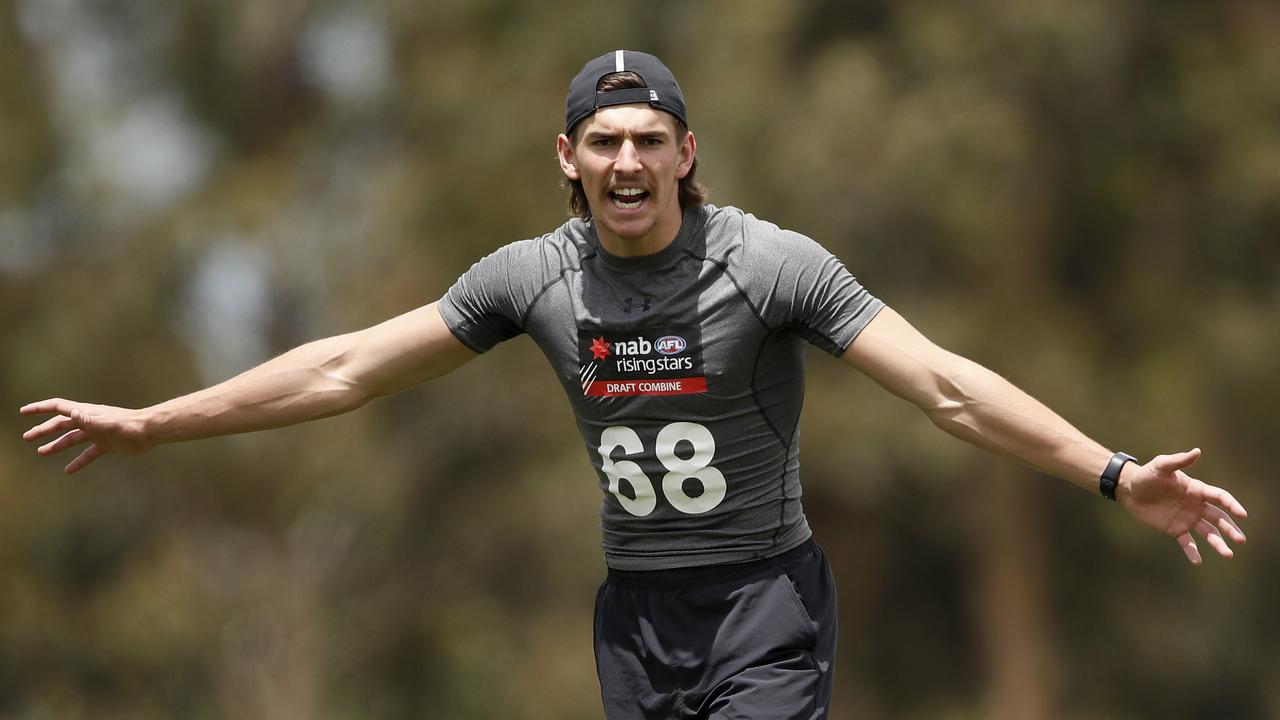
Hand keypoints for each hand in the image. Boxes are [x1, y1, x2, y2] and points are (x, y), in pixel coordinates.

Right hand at [20, 399, 154, 472]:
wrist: (151, 432)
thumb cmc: (131, 424)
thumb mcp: (108, 423)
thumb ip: (90, 420)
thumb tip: (72, 412)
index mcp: (87, 413)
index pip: (59, 407)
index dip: (41, 409)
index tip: (24, 412)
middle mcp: (90, 421)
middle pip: (62, 424)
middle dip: (44, 430)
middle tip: (27, 438)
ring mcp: (98, 433)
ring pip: (72, 439)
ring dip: (57, 445)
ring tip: (41, 452)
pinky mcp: (107, 445)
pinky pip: (88, 454)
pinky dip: (78, 461)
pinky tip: (69, 470)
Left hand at [1118, 448, 1247, 564]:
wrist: (1129, 489)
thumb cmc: (1146, 475)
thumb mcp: (1161, 466)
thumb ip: (1179, 461)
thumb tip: (1197, 451)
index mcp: (1196, 490)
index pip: (1219, 498)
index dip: (1231, 505)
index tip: (1242, 515)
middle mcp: (1196, 506)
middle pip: (1218, 518)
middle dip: (1230, 529)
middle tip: (1241, 540)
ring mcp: (1187, 518)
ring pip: (1207, 533)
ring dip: (1218, 543)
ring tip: (1228, 554)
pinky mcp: (1175, 529)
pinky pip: (1187, 543)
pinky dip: (1193, 552)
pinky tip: (1198, 562)